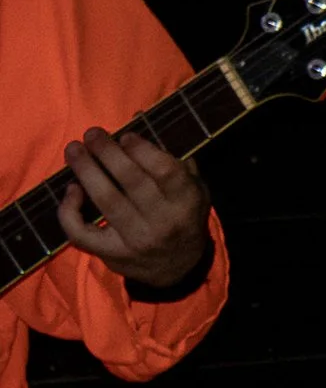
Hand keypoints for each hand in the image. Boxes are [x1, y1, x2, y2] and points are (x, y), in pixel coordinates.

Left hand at [59, 127, 211, 288]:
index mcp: (187, 201)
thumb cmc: (184, 216)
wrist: (178, 268)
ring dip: (85, 171)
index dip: (142, 150)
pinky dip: (70, 210)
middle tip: (91, 133)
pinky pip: (82, 232)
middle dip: (107, 152)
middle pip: (131, 181)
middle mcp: (163, 221)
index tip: (125, 136)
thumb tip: (136, 119)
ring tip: (73, 149)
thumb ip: (171, 156)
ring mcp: (136, 240)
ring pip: (105, 201)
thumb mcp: (193, 188)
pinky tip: (71, 189)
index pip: (166, 171)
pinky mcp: (112, 254)